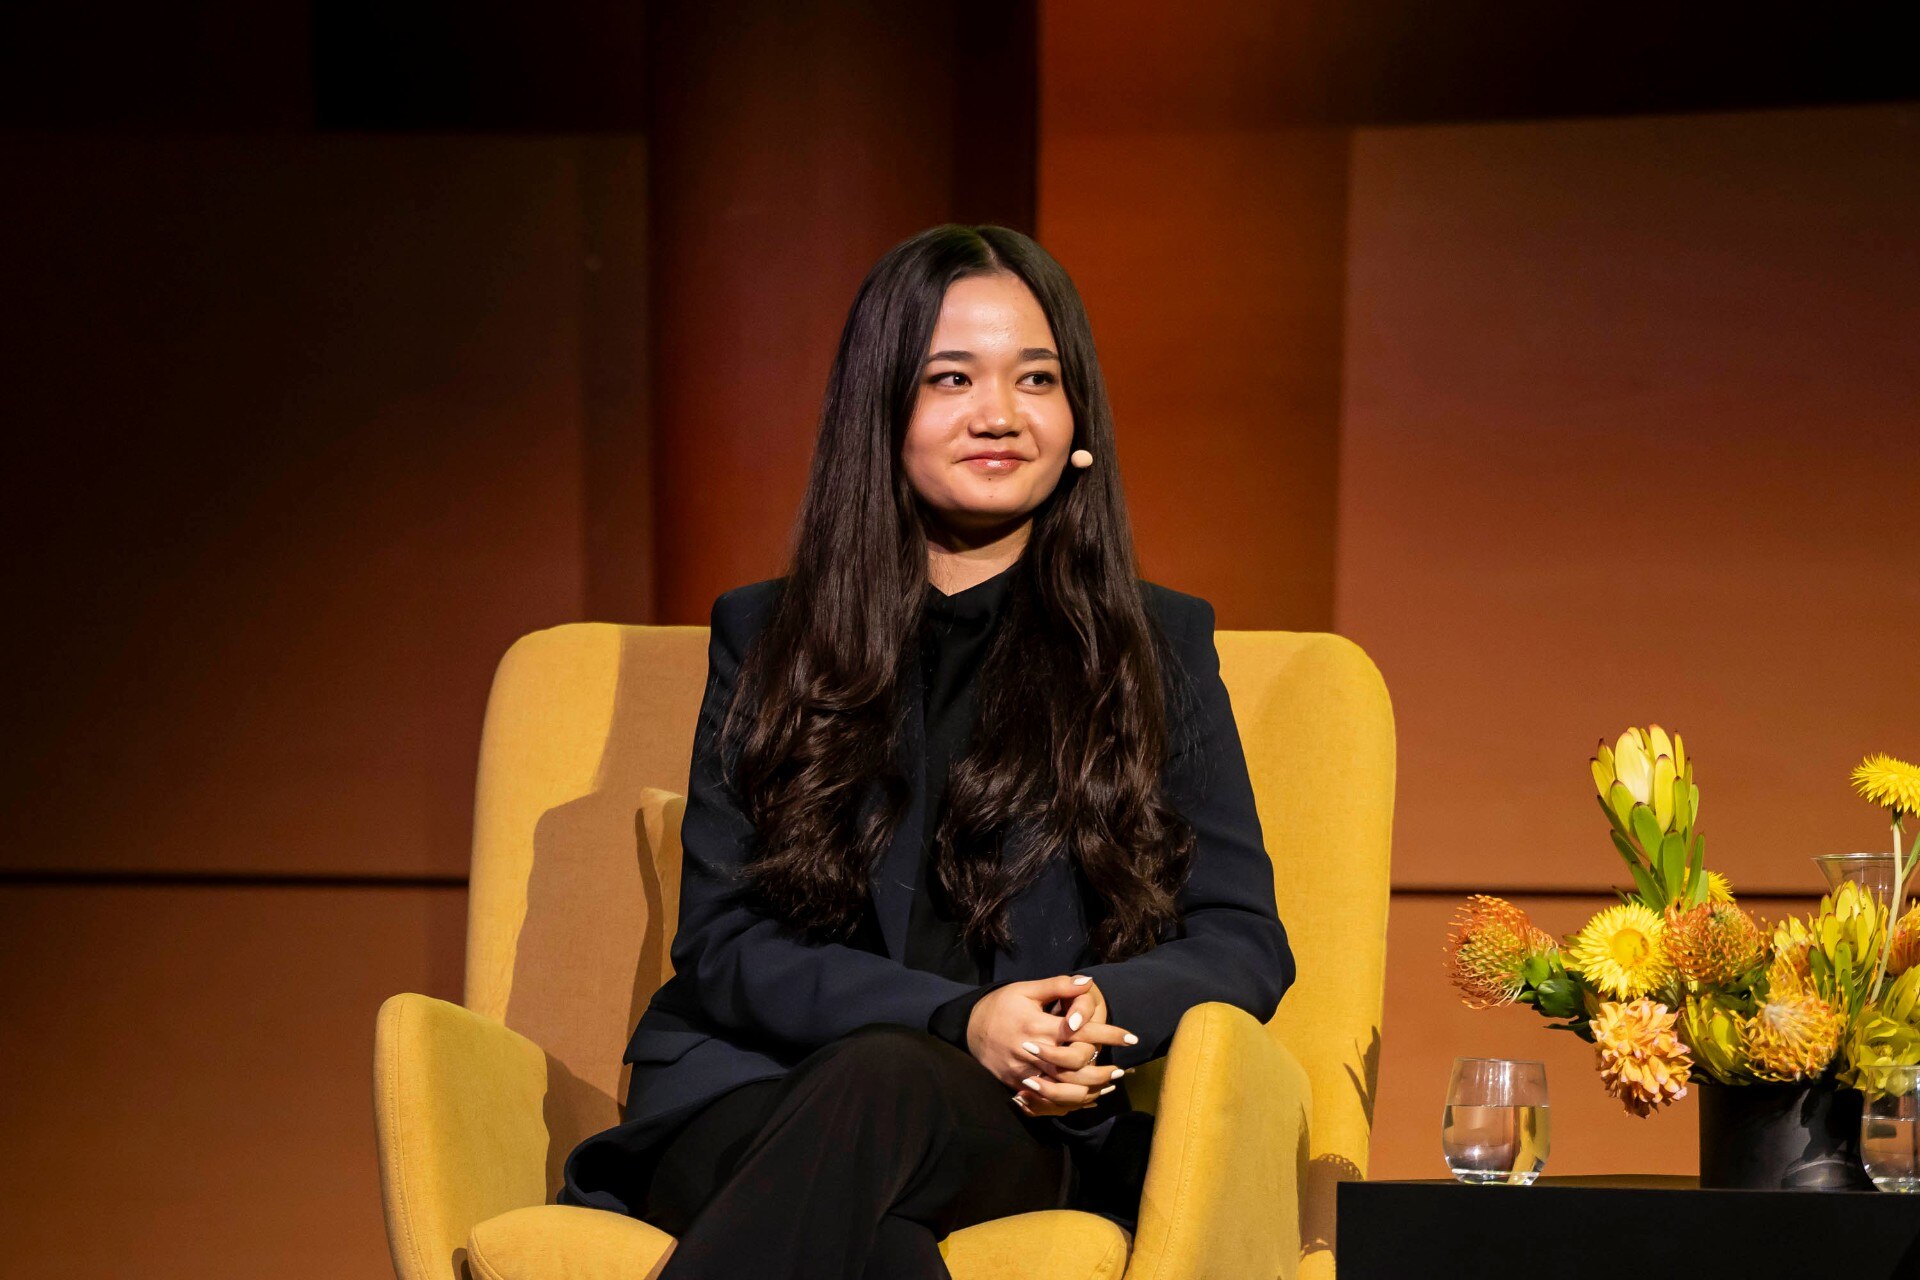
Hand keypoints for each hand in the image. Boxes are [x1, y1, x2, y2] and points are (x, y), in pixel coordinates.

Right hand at [966, 974, 1135, 1116]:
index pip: (1081, 1031)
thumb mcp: (1025, 990)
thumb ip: (1056, 986)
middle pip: (1076, 1067)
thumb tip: (1088, 982)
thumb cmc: (999, 1005)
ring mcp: (1026, 1072)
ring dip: (1090, 1089)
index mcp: (1038, 1026)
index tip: (1131, 1037)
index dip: (1109, 1034)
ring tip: (1109, 1084)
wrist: (966, 1029)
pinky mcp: (1019, 1085)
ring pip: (1064, 1090)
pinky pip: (1048, 1100)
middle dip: (1103, 1069)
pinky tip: (1086, 1097)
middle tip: (1122, 1070)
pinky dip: (1070, 1101)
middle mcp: (1034, 1052)